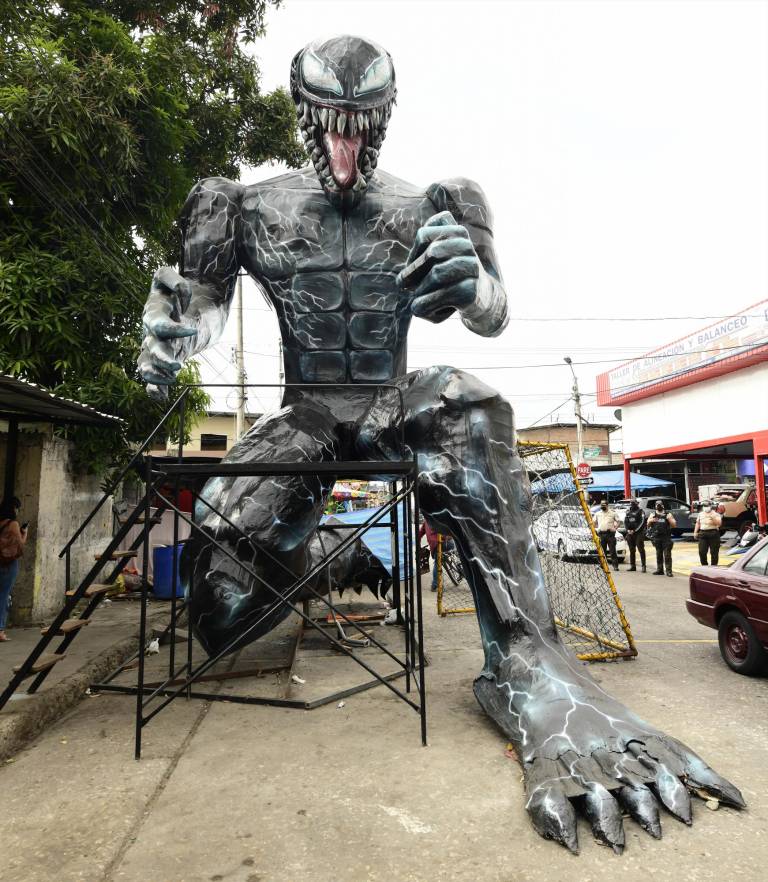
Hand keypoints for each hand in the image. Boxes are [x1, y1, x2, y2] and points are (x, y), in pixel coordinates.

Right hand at [138, 267, 197, 399]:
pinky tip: (160, 397)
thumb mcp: (171, 278)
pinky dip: (154, 389)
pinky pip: (153, 378)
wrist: (190, 305)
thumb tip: (182, 296)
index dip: (173, 328)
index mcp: (154, 313)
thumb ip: (176, 281)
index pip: (158, 323)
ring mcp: (157, 347)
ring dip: (156, 376)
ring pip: (147, 365)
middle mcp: (151, 332)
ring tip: (171, 380)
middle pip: (151, 349)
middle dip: (161, 359)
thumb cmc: (179, 291)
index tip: (192, 330)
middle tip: (177, 367)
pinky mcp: (167, 358)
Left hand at [397, 211, 480, 321]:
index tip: (413, 267)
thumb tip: (404, 280)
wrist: (481, 298)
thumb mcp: (437, 256)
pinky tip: (423, 309)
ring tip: (416, 299)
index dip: (412, 254)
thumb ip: (421, 251)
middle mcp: (467, 247)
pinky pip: (440, 297)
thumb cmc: (450, 277)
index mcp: (457, 232)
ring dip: (418, 291)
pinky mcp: (470, 291)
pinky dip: (423, 306)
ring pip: (436, 276)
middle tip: (403, 286)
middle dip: (411, 273)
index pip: (423, 235)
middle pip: (430, 254)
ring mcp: (471, 268)